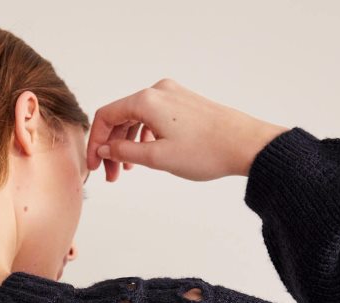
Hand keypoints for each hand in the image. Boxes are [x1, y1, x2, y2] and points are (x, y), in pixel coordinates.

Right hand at [86, 78, 289, 181]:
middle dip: (112, 147)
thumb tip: (105, 148)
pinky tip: (147, 155)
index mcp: (147, 100)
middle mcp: (158, 91)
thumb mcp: (156, 157)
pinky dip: (144, 136)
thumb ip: (124, 151)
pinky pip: (154, 117)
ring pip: (137, 118)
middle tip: (112, 175)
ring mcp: (173, 95)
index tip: (95, 165)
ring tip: (128, 170)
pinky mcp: (185, 103)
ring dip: (128, 144)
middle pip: (121, 117)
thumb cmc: (205, 151)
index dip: (95, 143)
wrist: (244, 144)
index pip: (106, 116)